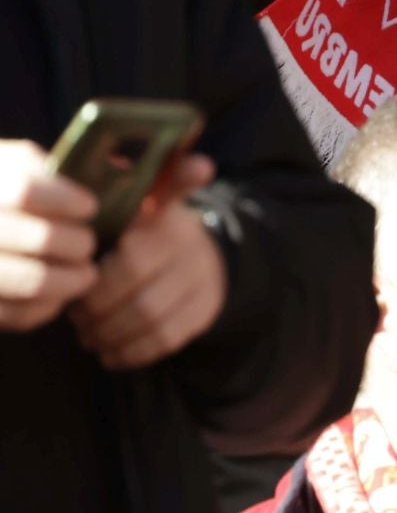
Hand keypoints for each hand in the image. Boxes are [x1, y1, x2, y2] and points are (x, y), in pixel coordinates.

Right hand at [0, 139, 97, 331]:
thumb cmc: (1, 192)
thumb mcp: (16, 166)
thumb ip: (57, 166)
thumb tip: (120, 169)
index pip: (25, 191)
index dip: (65, 200)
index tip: (89, 206)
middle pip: (39, 238)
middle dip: (77, 243)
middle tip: (88, 243)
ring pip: (34, 279)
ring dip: (72, 278)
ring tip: (86, 272)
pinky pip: (19, 314)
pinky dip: (49, 305)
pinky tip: (59, 292)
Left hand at [69, 154, 225, 369]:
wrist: (206, 258)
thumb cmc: (149, 231)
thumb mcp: (142, 200)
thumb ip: (133, 186)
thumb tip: (146, 161)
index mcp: (163, 217)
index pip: (137, 241)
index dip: (109, 267)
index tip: (90, 273)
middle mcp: (188, 246)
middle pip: (133, 283)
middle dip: (95, 305)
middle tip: (75, 311)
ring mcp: (200, 280)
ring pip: (148, 316)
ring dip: (109, 331)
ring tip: (88, 333)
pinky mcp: (205, 312)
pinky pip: (165, 339)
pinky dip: (132, 351)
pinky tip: (111, 351)